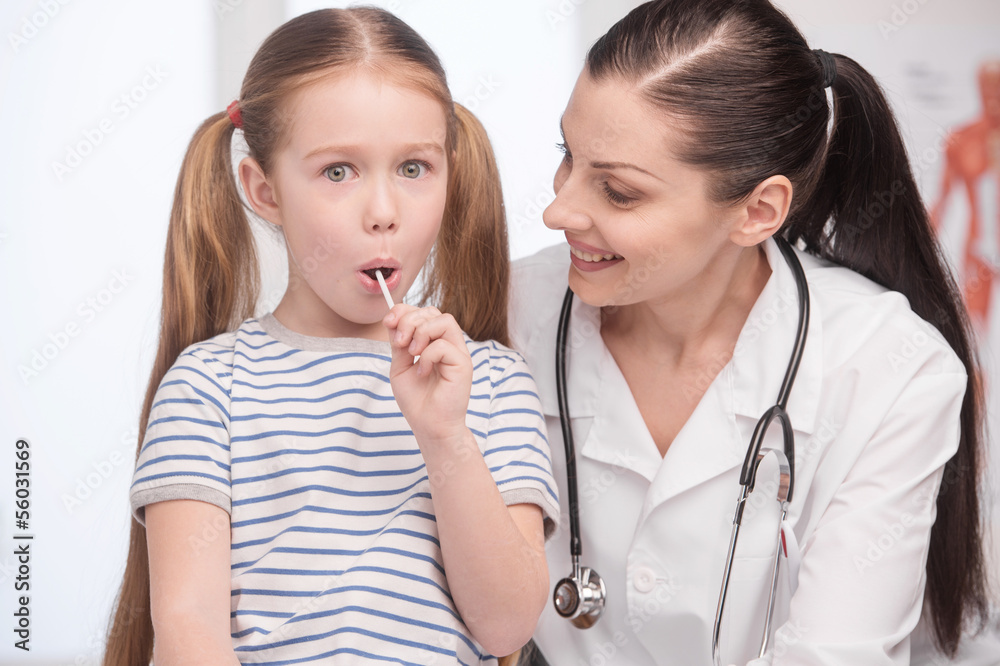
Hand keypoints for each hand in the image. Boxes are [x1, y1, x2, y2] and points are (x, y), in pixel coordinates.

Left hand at [383, 304, 472, 443]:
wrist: (429, 426)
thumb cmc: (417, 400)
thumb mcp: (400, 366)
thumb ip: (398, 344)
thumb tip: (392, 320)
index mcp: (433, 342)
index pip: (423, 312)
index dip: (404, 311)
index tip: (388, 323)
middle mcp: (448, 343)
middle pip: (433, 311)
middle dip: (409, 321)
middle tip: (399, 344)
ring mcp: (458, 353)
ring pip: (444, 320)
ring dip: (421, 333)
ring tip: (412, 354)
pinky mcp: (463, 365)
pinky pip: (444, 346)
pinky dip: (427, 356)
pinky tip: (422, 371)